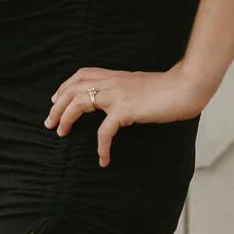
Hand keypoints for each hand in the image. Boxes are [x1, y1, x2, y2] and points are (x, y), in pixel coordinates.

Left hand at [44, 65, 204, 168]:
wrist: (184, 87)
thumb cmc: (169, 89)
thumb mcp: (141, 85)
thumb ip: (127, 89)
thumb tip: (122, 101)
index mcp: (116, 76)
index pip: (82, 74)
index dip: (65, 86)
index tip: (56, 99)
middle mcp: (112, 82)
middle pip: (74, 88)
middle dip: (58, 105)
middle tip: (50, 122)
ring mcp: (117, 95)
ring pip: (79, 103)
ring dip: (66, 118)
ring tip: (61, 133)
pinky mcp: (125, 110)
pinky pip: (104, 131)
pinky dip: (101, 147)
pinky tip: (102, 159)